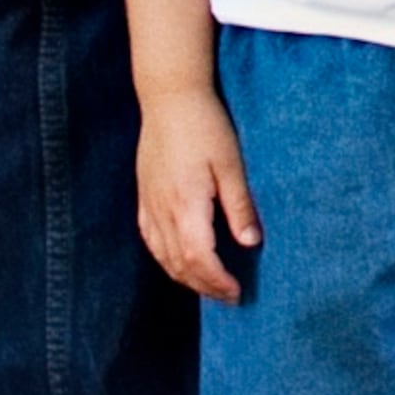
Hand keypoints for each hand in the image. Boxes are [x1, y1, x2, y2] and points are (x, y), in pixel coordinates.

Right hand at [136, 80, 258, 303]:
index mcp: (187, 206)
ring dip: (185, 277)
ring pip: (163, 257)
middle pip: (180, 265)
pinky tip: (178, 262)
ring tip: (208, 285)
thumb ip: (239, 206)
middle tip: (228, 296)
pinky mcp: (143, 197)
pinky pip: (151, 240)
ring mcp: (149, 206)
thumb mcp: (230, 163)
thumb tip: (251, 243)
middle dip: (204, 286)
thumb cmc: (205, 126)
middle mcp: (163, 212)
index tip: (237, 292)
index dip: (217, 282)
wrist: (169, 98)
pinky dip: (165, 259)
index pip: (200, 260)